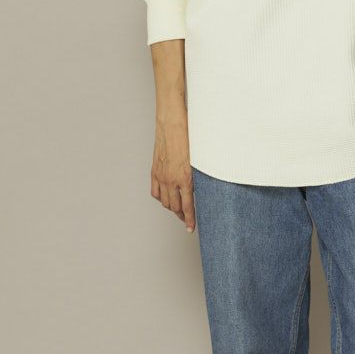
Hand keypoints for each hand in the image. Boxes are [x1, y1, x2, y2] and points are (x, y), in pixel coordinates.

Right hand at [151, 114, 195, 232]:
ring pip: (164, 201)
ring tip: (178, 211)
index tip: (191, 228)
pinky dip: (161, 198)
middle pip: (174, 207)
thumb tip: (200, 189)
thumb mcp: (199, 161)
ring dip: (171, 208)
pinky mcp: (155, 171)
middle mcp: (171, 180)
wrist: (172, 124)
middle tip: (186, 221)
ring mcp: (161, 176)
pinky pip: (155, 192)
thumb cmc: (189, 139)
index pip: (187, 206)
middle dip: (181, 216)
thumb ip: (198, 177)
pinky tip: (166, 199)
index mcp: (185, 178)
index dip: (189, 219)